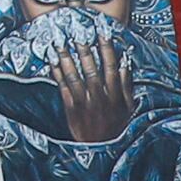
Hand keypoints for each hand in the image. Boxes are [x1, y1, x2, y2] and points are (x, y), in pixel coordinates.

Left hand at [55, 29, 133, 144]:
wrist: (101, 148)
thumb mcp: (127, 107)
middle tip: (78, 32)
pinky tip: (52, 60)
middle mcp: (99, 97)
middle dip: (84, 49)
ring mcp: (84, 102)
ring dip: (66, 58)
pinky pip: (63, 87)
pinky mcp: (70, 108)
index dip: (106, 49)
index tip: (102, 33)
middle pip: (90, 68)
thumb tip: (124, 62)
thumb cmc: (116, 126)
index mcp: (114, 95)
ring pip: (74, 76)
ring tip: (60, 42)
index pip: (111, 67)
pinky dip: (57, 73)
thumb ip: (126, 84)